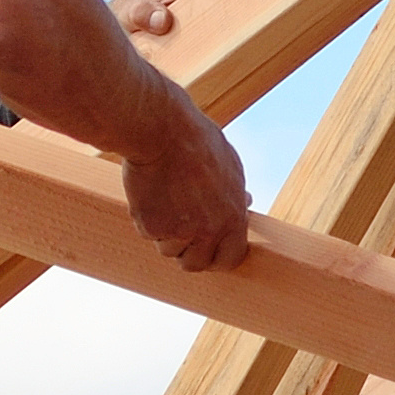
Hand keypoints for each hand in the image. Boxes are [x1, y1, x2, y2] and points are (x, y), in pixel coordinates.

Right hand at [123, 111, 253, 271]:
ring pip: (168, 251)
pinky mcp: (151, 226)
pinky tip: (152, 193)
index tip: (210, 251)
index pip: (230, 259)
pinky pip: (149, 235)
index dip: (218, 257)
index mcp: (233, 218)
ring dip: (166, 235)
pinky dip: (148, 220)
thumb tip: (246, 202)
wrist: (161, 130)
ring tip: (166, 202)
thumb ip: (236, 191)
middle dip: (188, 252)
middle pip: (196, 264)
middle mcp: (208, 230)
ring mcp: (178, 231)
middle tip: (181, 233)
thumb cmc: (196, 141)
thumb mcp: (229, 165)